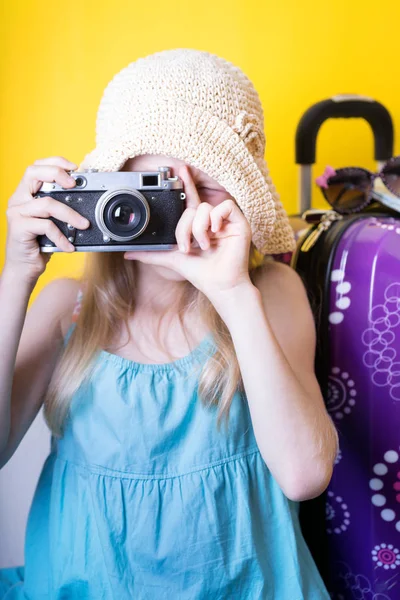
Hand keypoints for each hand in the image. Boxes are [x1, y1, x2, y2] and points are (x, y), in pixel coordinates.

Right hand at [4, 156, 89, 282]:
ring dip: (70, 214)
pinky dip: (61, 236)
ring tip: (84, 225)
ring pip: (47, 203)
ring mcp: (16, 212)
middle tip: (74, 184)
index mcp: (26, 193)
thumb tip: (86, 199)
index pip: (36, 166)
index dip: (55, 162)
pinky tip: (69, 246)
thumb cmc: (40, 243)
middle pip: (33, 173)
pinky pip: (46, 226)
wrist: (24, 268)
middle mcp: (18, 199)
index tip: (74, 168)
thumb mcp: (52, 222)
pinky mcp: (18, 228)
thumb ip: (60, 207)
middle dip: (56, 174)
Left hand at [124, 164, 253, 303]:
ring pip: (205, 207)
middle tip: (185, 246)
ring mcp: (226, 222)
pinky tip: (214, 232)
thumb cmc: (201, 274)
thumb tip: (128, 253)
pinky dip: (216, 218)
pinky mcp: (239, 223)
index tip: (179, 170)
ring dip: (199, 228)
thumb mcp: (172, 260)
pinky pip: (225, 206)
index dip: (186, 185)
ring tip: (203, 245)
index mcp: (199, 226)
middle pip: (193, 207)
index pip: (191, 201)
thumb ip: (152, 254)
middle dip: (185, 227)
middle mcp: (212, 222)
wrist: (219, 286)